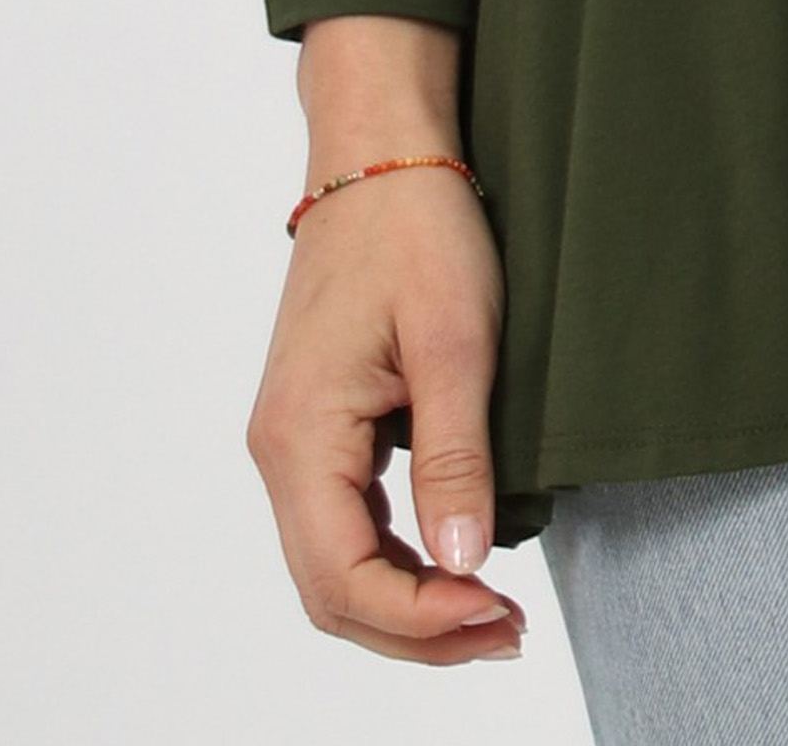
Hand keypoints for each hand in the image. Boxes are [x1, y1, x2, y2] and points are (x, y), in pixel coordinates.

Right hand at [247, 29, 528, 663]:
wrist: (381, 152)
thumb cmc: (416, 227)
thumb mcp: (456, 339)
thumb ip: (455, 457)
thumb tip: (464, 564)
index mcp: (300, 435)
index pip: (343, 576)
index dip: (420, 618)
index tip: (497, 617)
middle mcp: (281, 451)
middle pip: (333, 589)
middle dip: (416, 630)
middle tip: (505, 635)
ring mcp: (296, 440)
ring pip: (336, 566)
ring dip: (408, 604)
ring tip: (491, 616)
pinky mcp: (320, 426)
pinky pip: (345, 524)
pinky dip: (398, 562)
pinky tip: (455, 564)